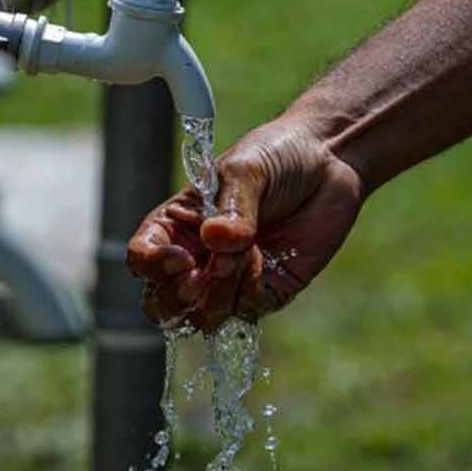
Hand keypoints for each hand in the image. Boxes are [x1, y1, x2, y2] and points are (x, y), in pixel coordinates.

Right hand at [126, 114, 365, 331]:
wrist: (329, 159)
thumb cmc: (275, 155)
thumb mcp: (246, 170)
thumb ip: (233, 208)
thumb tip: (217, 242)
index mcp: (177, 224)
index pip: (142, 258)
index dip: (153, 266)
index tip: (182, 258)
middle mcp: (197, 257)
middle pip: (163, 303)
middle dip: (176, 301)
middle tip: (199, 281)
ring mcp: (231, 278)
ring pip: (205, 316)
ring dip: (221, 294)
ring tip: (248, 255)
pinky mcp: (267, 290)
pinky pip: (247, 312)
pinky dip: (253, 291)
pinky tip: (269, 259)